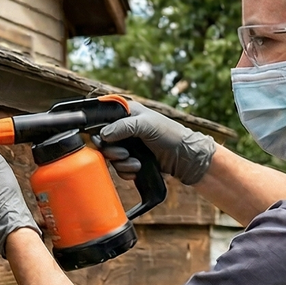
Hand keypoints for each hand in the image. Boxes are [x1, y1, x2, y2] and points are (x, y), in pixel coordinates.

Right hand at [97, 102, 215, 185]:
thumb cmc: (170, 135)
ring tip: (137, 164)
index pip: (102, 119)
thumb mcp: (146, 125)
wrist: (185, 158)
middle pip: (102, 141)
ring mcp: (127, 145)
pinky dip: (126, 171)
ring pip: (110, 157)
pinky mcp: (131, 159)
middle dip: (112, 151)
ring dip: (122, 164)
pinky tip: (138, 169)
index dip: (100, 130)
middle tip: (125, 154)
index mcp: (126, 113)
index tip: (105, 140)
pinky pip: (118, 168)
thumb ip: (123, 127)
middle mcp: (124, 128)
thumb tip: (103, 135)